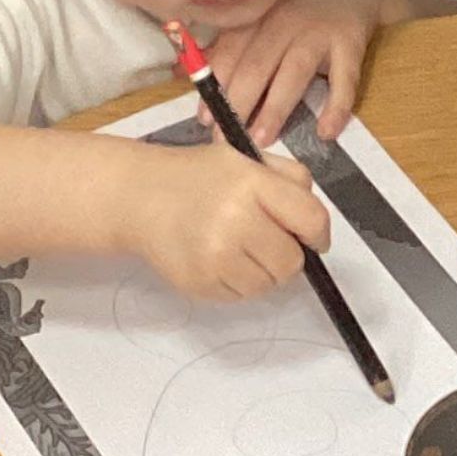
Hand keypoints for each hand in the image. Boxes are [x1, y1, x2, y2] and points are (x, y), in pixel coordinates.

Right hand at [118, 136, 330, 301]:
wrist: (139, 196)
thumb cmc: (197, 178)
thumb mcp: (245, 159)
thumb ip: (289, 180)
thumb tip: (316, 225)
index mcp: (251, 183)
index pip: (311, 220)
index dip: (318, 234)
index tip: (312, 239)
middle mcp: (235, 220)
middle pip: (292, 262)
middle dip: (285, 253)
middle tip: (263, 239)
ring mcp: (216, 256)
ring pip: (268, 285)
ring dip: (261, 271)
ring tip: (237, 247)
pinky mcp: (201, 283)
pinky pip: (241, 296)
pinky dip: (237, 282)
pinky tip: (218, 258)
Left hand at [205, 0, 401, 146]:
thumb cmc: (297, 4)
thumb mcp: (260, 16)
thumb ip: (225, 44)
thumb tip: (178, 70)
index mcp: (258, 17)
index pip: (231, 52)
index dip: (216, 85)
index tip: (203, 119)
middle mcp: (285, 22)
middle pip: (258, 66)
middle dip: (239, 104)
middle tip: (225, 141)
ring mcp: (319, 33)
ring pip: (295, 72)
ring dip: (277, 107)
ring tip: (262, 140)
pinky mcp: (351, 44)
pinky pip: (345, 78)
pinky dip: (337, 105)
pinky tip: (327, 131)